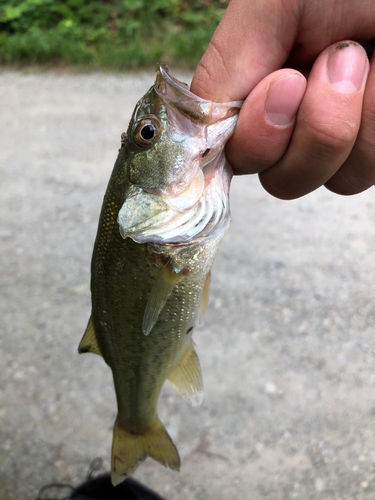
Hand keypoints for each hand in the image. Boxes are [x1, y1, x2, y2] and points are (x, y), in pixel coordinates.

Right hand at [191, 0, 374, 198]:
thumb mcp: (268, 9)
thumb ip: (224, 70)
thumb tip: (195, 139)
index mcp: (255, 95)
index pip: (231, 155)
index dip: (254, 140)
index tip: (283, 85)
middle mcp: (292, 125)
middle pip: (280, 181)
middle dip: (303, 132)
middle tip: (332, 61)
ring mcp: (336, 141)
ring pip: (328, 181)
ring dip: (343, 120)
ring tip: (360, 57)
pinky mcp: (372, 149)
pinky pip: (362, 172)